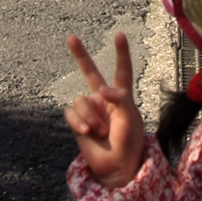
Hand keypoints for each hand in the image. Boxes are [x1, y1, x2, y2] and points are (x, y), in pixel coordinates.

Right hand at [64, 31, 146, 188]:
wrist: (115, 166)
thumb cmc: (128, 142)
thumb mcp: (131, 118)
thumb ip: (119, 98)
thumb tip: (99, 89)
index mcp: (122, 96)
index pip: (122, 70)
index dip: (121, 53)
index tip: (120, 34)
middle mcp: (103, 99)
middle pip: (90, 72)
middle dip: (80, 55)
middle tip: (71, 37)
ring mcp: (89, 109)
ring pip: (81, 100)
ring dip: (90, 117)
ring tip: (100, 132)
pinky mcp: (77, 121)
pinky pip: (71, 113)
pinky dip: (78, 122)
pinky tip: (86, 132)